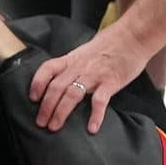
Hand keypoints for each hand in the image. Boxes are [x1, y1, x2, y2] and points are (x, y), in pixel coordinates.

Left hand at [26, 21, 149, 132]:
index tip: (32, 98)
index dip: (37, 83)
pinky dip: (95, 115)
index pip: (48, 69)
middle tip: (40, 123)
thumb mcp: (85, 52)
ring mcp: (95, 75)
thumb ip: (74, 65)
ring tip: (54, 126)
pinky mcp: (111, 82)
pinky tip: (91, 128)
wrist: (133, 36)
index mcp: (72, 59)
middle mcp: (80, 67)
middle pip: (56, 87)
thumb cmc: (110, 45)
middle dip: (46, 106)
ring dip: (61, 112)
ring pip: (72, 94)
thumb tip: (61, 80)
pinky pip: (100, 101)